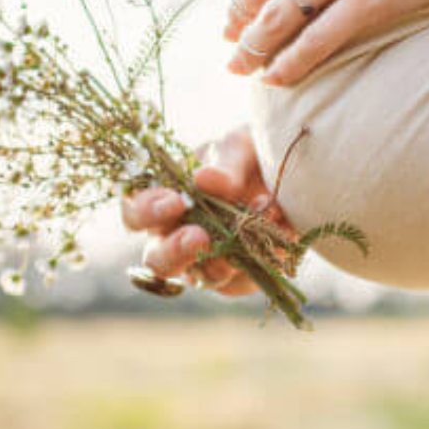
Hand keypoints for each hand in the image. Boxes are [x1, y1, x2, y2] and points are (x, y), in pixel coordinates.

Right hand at [120, 125, 285, 296]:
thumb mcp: (241, 147)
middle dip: (175, 251)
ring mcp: (206, 260)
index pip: (135, 213)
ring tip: (261, 221)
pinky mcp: (238, 276)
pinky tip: (280, 231)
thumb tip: (203, 178)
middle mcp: (176, 236)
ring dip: (228, 255)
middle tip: (199, 236)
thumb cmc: (251, 154)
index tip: (174, 202)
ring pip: (201, 277)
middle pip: (157, 260)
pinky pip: (241, 281)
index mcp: (165, 198)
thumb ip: (225, 163)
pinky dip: (260, 258)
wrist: (293, 175)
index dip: (146, 212)